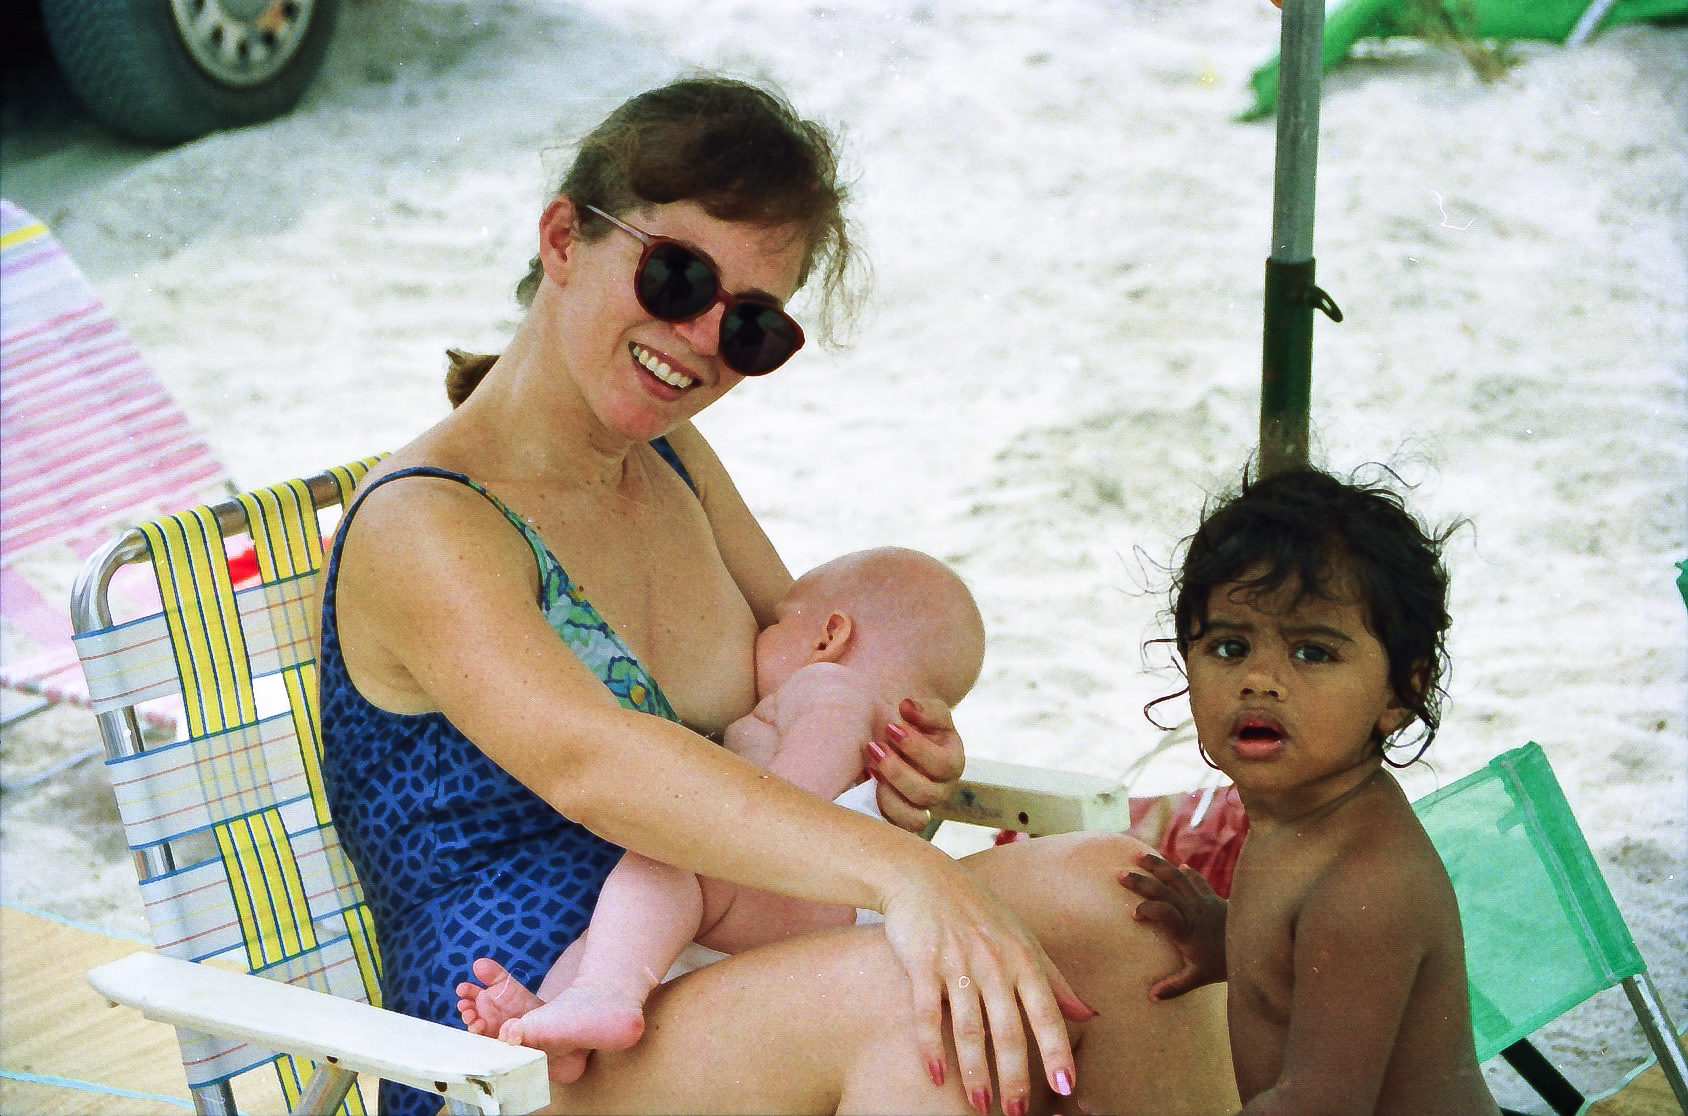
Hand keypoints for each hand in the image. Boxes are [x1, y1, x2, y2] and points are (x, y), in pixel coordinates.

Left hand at [868, 697, 964, 831]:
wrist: (897, 740)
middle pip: (926, 794)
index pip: (943, 764)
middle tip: (874, 747)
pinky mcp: (901, 820)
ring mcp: (921, 809)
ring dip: (888, 795)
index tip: (891, 727)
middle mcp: (940, 791)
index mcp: (951, 763)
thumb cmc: (913, 725)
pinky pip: (896, 829)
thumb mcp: (923, 712)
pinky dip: (881, 809)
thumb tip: (908, 706)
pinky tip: (867, 785)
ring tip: (870, 769)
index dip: (917, 748)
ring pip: (914, 818)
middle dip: (897, 771)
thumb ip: (923, 709)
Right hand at [879, 850, 1093, 1114]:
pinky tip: (936, 1076)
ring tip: (980, 1104)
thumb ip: (1056, 979)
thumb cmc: (978, 910)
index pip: (1045, 1011)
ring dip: (975, 1071)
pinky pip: (928, 1014)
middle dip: (1014, 1075)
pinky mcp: (922, 965)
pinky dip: (932, 1047)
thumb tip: (1090, 1015)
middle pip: (1008, 1029)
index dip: (1056, 1050)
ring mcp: (957, 964)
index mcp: (1022, 958)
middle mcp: (993, 963)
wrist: (922, 876)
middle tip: (1015, 1114)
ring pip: (969, 1028)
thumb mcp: (1023, 938)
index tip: (1067, 1086)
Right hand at [1119, 850, 1227, 1000]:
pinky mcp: (1212, 897)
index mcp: (1186, 929)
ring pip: (1178, 878)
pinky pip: (1198, 880)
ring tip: (1140, 855)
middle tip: (1120, 874)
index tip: (1134, 914)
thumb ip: (1174, 986)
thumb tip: (1151, 996)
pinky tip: (1179, 867)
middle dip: (1141, 882)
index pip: (1163, 912)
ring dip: (1158, 866)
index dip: (1147, 910)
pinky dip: (1188, 873)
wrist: (1256, 946)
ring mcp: (1202, 900)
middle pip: (1165, 890)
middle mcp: (1192, 911)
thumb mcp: (1198, 978)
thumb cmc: (1223, 963)